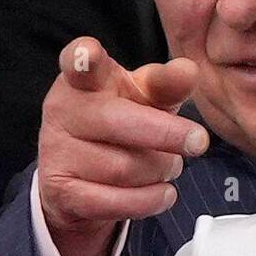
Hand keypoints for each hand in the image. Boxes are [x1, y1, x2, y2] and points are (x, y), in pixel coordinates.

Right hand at [38, 36, 207, 255]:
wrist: (83, 174)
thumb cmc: (123, 120)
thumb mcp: (146, 97)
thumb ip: (166, 83)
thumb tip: (188, 70)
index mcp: (84, 80)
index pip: (80, 63)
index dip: (83, 58)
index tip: (88, 54)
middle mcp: (62, 110)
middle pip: (119, 122)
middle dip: (167, 133)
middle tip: (200, 141)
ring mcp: (56, 151)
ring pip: (125, 168)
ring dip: (160, 170)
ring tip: (168, 166)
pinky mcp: (59, 191)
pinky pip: (114, 202)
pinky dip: (149, 201)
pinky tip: (164, 194)